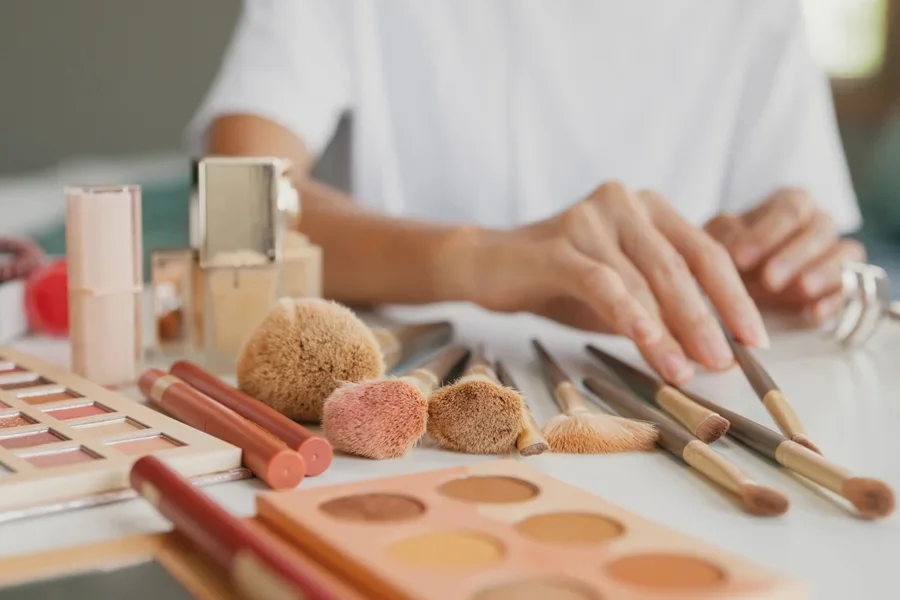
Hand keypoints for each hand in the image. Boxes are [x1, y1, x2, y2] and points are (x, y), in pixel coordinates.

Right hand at [464, 182, 768, 384]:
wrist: (489, 266)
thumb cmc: (560, 281)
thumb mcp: (621, 294)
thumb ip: (662, 309)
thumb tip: (713, 352)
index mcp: (650, 208)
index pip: (705, 252)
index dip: (734, 297)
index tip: (754, 340)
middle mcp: (625, 202)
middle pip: (680, 265)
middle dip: (706, 319)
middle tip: (723, 363)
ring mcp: (591, 217)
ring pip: (643, 277)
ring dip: (669, 329)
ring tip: (684, 370)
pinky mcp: (558, 243)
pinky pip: (602, 281)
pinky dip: (628, 312)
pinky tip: (646, 340)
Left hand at [704, 188, 864, 324]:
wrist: (741, 276)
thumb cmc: (732, 249)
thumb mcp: (720, 236)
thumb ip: (726, 235)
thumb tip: (735, 249)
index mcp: (792, 203)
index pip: (789, 210)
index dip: (766, 234)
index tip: (740, 258)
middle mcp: (820, 223)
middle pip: (819, 231)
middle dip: (793, 256)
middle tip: (769, 279)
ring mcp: (836, 252)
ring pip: (845, 254)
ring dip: (824, 272)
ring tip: (802, 288)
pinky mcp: (844, 284)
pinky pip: (851, 289)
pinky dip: (835, 301)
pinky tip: (815, 312)